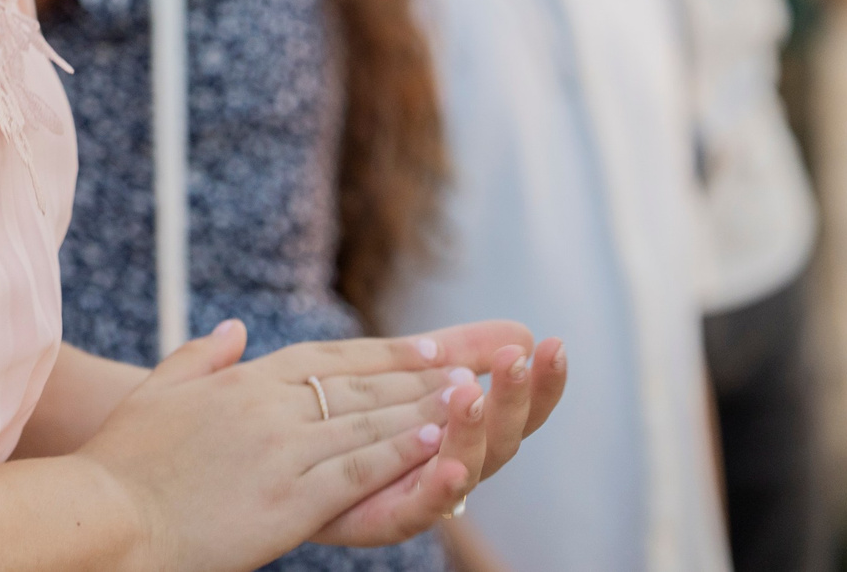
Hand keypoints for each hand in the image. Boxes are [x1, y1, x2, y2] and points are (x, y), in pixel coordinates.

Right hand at [81, 320, 534, 571]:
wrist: (103, 518)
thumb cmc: (121, 465)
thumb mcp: (156, 396)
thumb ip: (198, 358)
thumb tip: (231, 330)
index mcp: (242, 383)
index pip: (327, 359)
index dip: (383, 353)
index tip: (429, 344)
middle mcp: (267, 407)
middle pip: (361, 384)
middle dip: (424, 372)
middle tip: (477, 362)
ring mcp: (280, 450)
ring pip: (369, 422)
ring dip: (426, 407)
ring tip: (474, 395)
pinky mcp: (287, 498)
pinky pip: (355, 470)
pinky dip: (399, 453)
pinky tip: (437, 442)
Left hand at [321, 334, 567, 543]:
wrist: (291, 468)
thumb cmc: (364, 424)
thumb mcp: (414, 378)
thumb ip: (461, 353)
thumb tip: (522, 327)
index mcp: (467, 434)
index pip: (517, 410)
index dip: (540, 384)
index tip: (554, 344)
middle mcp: (454, 466)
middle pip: (500, 439)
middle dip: (512, 400)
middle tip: (516, 360)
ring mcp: (423, 495)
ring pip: (463, 470)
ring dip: (471, 433)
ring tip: (470, 394)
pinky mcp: (385, 519)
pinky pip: (419, 510)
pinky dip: (438, 491)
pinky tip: (450, 467)